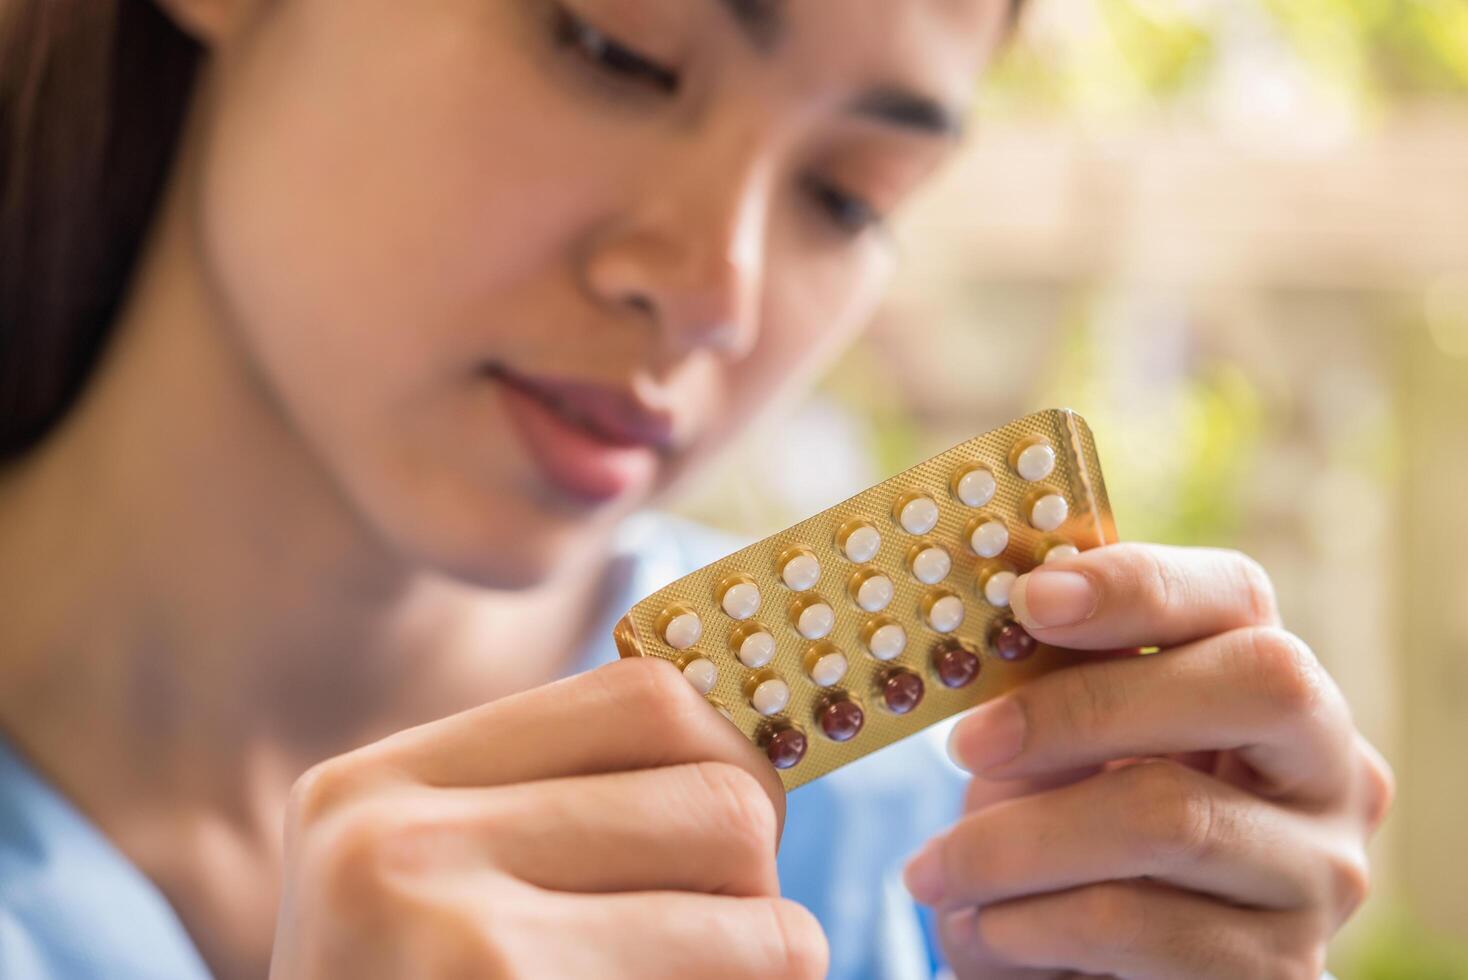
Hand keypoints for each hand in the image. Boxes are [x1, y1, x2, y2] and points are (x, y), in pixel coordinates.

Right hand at [268, 656, 826, 978]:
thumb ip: (553, 805)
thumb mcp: (421, 886)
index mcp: (374, 785)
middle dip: (757, 877)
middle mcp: (394, 849)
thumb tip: (753, 745)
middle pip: (721, 799)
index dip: (729, 755)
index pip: (647, 697)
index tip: (732, 820)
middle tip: (720, 935)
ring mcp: (454, 950)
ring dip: (770, 960)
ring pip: (762, 914)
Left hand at [903, 544, 1393, 979]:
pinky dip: (1031, 924)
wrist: (1088, 970)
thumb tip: (998, 608)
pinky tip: (985, 925)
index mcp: (1273, 681)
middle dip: (1086, 706)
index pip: (1237, 594)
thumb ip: (1053, 675)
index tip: (1028, 597)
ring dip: (1018, 844)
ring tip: (935, 869)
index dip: (1137, 584)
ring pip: (1173, 818)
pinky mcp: (1280, 972)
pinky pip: (1137, 925)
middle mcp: (1330, 771)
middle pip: (1252, 685)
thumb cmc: (1072, 826)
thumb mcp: (1060, 743)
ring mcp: (1318, 874)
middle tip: (964, 743)